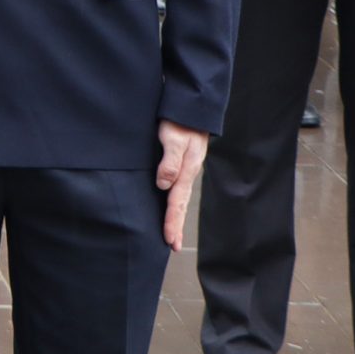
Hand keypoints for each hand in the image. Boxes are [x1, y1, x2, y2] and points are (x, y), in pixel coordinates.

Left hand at [156, 123, 209, 250]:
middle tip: (173, 246)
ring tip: (173, 235)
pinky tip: (171, 207)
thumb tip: (164, 185)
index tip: (169, 240)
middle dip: (176, 225)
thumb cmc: (180, 120)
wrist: (190, 106)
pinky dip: (175, 202)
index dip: (172, 221)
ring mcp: (185, 168)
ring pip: (179, 198)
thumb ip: (169, 161)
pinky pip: (177, 188)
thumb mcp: (173, 138)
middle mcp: (186, 172)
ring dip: (176, 217)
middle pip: (180, 204)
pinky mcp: (180, 163)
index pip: (177, 201)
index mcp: (186, 169)